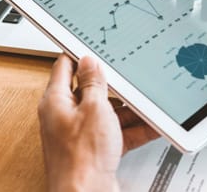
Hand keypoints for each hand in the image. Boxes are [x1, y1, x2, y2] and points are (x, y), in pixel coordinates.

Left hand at [38, 55, 157, 191]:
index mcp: (55, 101)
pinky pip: (115, 133)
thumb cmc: (81, 159)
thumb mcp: (94, 109)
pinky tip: (150, 125)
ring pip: (105, 113)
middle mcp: (64, 117)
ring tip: (146, 101)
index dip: (79, 54)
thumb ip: (93, 82)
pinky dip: (132, 129)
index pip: (64, 67)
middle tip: (127, 75)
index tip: (93, 47)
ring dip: (126, 109)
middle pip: (88, 91)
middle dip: (111, 85)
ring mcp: (80, 135)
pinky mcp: (94, 151)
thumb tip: (89, 61)